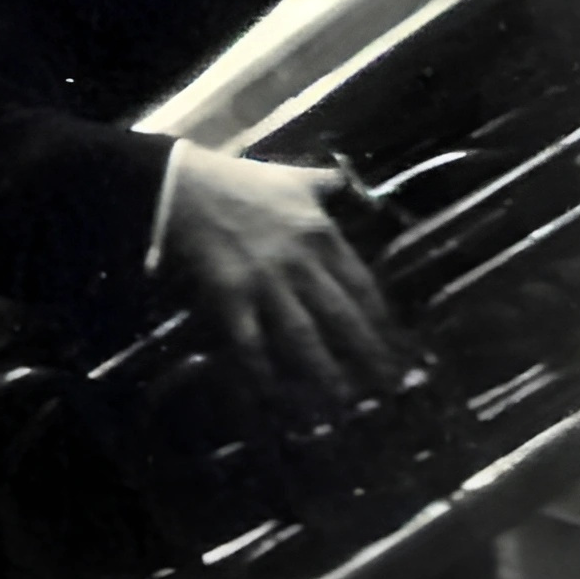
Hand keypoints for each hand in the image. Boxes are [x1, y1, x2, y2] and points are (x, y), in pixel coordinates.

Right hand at [158, 146, 407, 406]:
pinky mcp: (230, 299)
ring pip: (303, 336)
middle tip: (386, 386)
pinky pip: (251, 342)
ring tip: (341, 402)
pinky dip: (263, 371)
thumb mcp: (293, 177)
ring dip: (323, 372)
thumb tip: (345, 182)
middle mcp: (301, 264)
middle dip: (366, 354)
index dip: (381, 320)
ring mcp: (265, 284)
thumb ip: (324, 184)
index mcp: (321, 235)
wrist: (183, 188)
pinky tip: (274, 395)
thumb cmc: (239, 181)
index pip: (361, 285)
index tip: (397, 344)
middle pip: (342, 317)